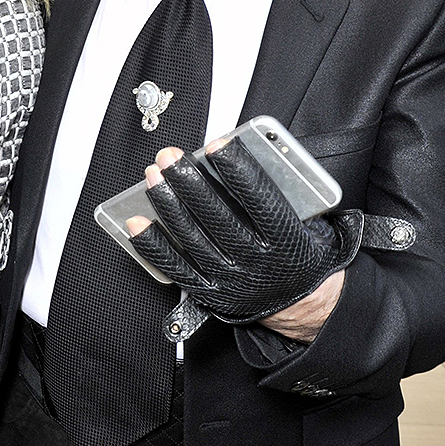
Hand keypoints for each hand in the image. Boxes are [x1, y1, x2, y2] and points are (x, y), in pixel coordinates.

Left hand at [126, 140, 361, 331]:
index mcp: (288, 242)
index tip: (216, 145)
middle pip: (218, 218)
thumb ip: (284, 193)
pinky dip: (152, 244)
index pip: (261, 200)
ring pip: (192, 240)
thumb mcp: (309, 220)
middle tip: (169, 156)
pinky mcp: (210, 294)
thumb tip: (241, 158)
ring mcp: (232, 282)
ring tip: (153, 176)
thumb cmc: (298, 248)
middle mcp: (258, 264)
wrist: (300, 300)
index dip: (238, 170)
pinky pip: (175, 268)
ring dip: (167, 205)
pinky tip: (135, 222)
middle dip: (189, 183)